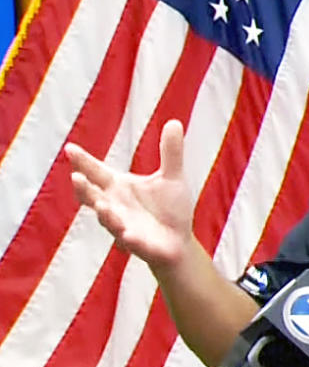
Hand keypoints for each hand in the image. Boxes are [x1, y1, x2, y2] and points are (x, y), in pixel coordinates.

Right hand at [65, 119, 193, 267]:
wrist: (180, 241)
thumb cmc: (169, 208)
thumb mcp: (172, 177)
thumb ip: (170, 152)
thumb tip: (174, 122)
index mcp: (119, 187)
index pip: (97, 172)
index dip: (84, 161)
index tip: (70, 148)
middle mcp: (115, 206)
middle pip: (93, 197)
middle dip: (84, 189)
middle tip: (76, 177)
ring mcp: (123, 226)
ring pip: (108, 220)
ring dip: (105, 214)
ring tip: (102, 205)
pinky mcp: (137, 245)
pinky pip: (130, 242)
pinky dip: (127, 238)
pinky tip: (128, 234)